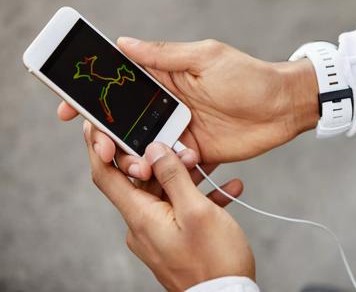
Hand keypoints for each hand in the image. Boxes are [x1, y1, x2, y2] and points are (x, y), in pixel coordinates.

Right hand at [58, 38, 318, 178]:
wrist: (283, 107)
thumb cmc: (248, 76)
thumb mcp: (205, 58)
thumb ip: (163, 55)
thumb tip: (122, 42)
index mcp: (165, 77)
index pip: (119, 84)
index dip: (91, 95)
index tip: (68, 109)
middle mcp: (167, 104)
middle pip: (124, 121)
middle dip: (106, 135)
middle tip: (100, 146)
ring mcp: (180, 129)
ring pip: (143, 146)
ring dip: (133, 156)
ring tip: (137, 165)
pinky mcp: (195, 152)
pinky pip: (170, 164)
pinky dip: (165, 168)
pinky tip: (176, 164)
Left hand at [83, 121, 254, 290]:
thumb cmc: (215, 260)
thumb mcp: (197, 211)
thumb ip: (174, 177)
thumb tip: (154, 150)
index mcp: (141, 217)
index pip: (106, 175)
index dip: (99, 147)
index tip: (99, 124)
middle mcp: (143, 226)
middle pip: (141, 181)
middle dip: (164, 159)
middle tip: (188, 146)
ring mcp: (158, 234)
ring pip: (165, 193)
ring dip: (186, 176)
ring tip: (211, 164)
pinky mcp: (174, 241)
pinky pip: (181, 210)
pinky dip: (199, 196)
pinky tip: (227, 189)